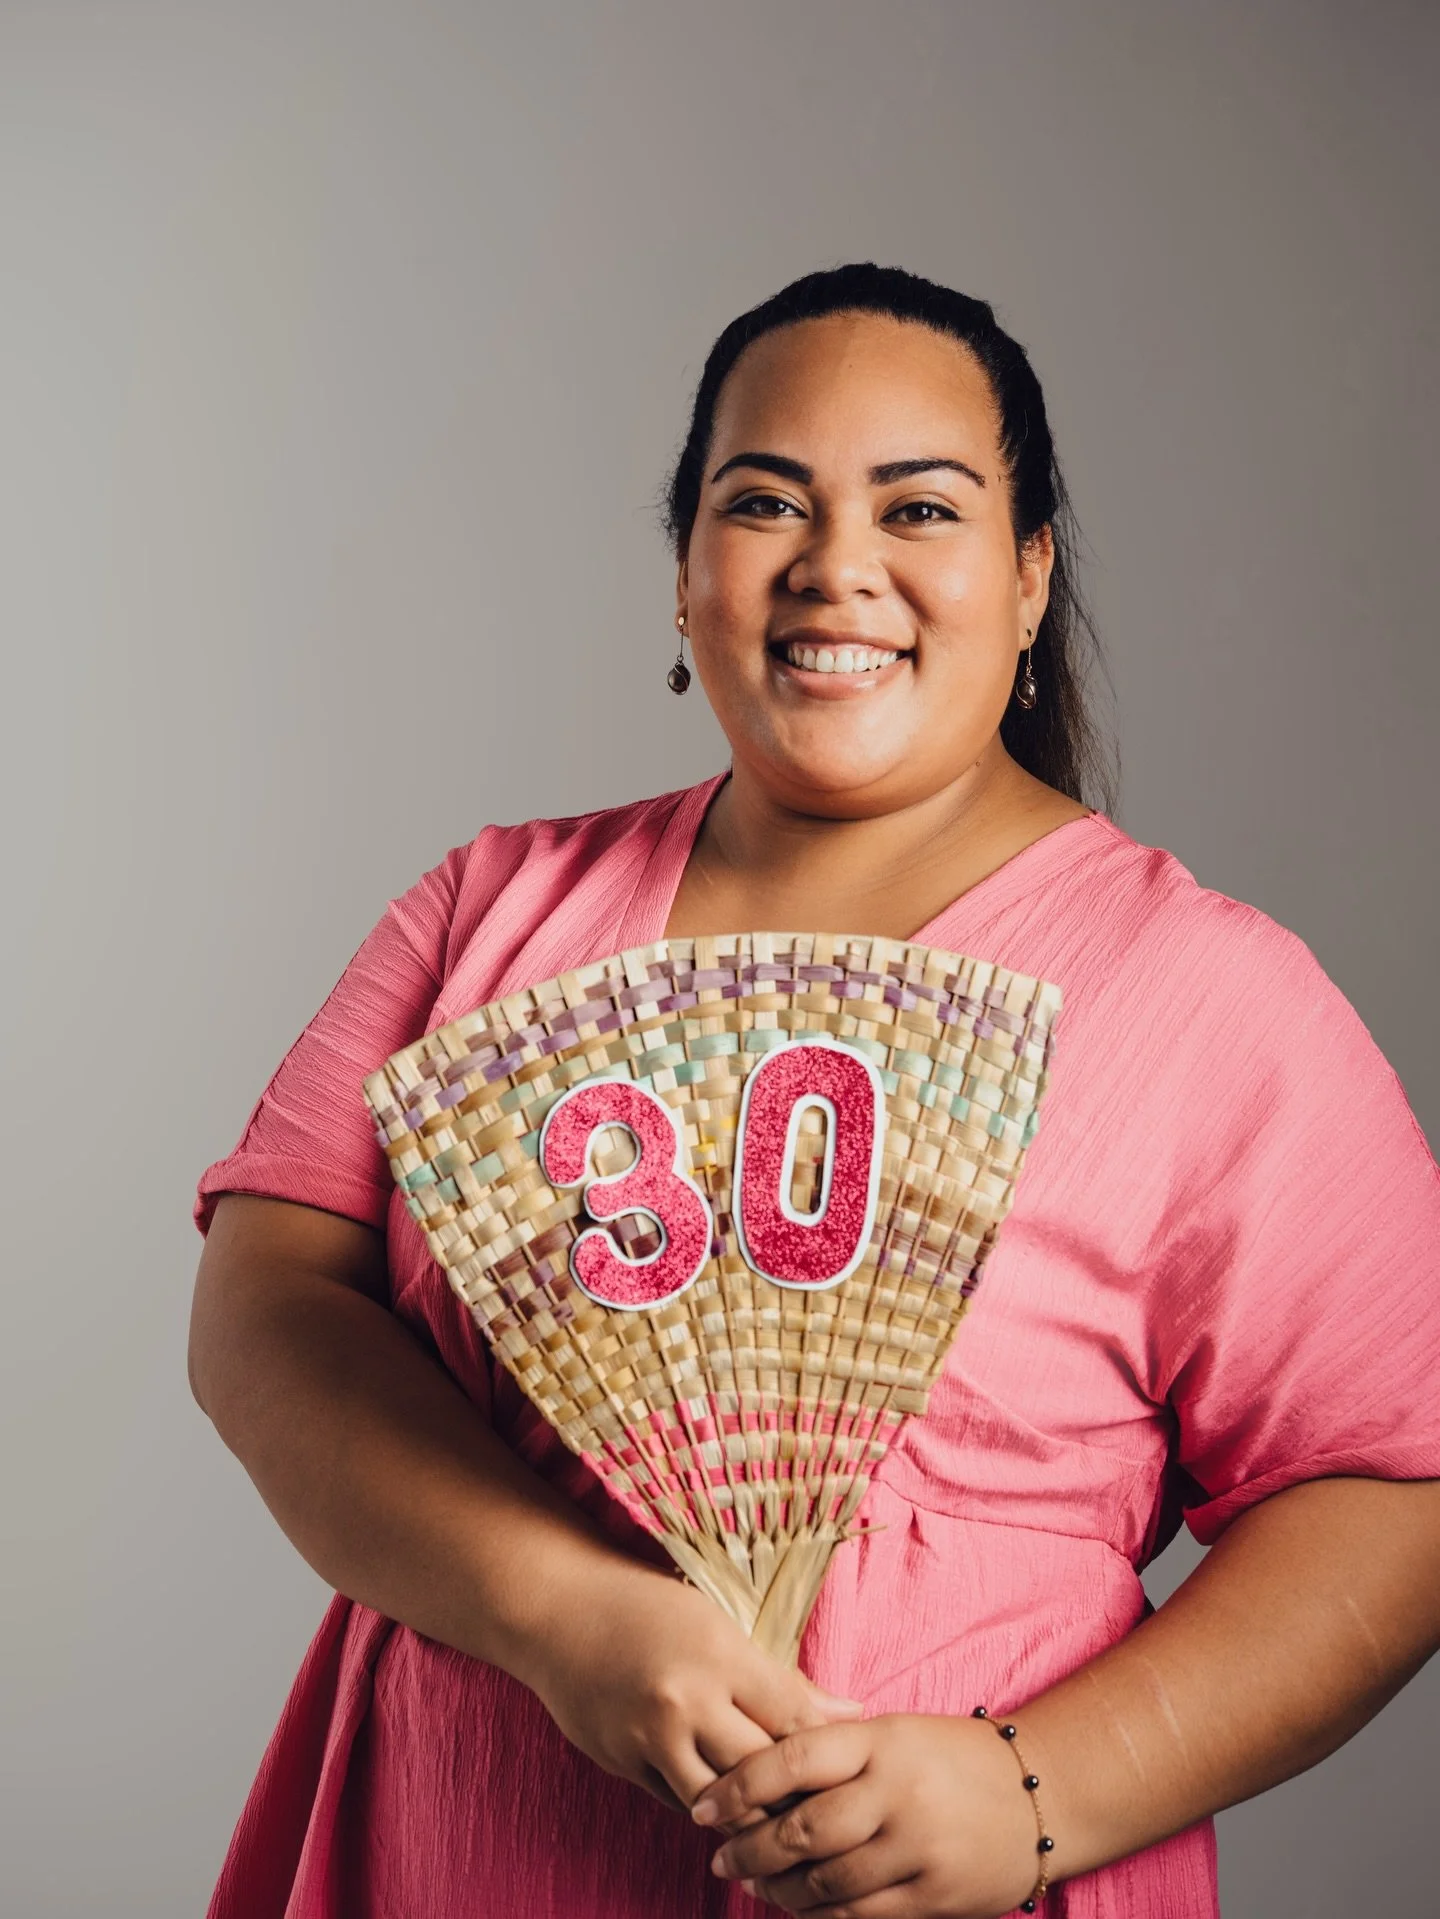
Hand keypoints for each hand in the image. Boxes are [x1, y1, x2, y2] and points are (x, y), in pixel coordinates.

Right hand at [517, 1554, 863, 1812]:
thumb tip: (846, 1712)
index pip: (792, 1719)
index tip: (848, 1762)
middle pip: (761, 1770)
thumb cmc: (646, 1606)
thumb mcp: (717, 1625)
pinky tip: (726, 1799)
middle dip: (794, 1790)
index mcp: (718, 1655)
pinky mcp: (621, 1762)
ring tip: (775, 1809)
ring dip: (749, 1809)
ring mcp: (647, 1737)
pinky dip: (706, 1803)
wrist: (558, 1611)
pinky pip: (677, 1800)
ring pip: (719, 1801)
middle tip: (821, 1799)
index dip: (827, 1747)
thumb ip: (778, 1678)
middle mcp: (684, 1701)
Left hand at [693, 1714, 1039, 1916]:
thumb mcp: (897, 1733)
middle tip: (719, 1856)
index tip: (702, 1806)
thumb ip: (836, 1748)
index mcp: (880, 1741)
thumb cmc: (955, 1757)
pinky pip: (859, 1913)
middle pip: (800, 1829)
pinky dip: (820, 1913)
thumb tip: (758, 1771)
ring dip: (778, 1888)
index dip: (738, 1786)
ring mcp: (916, 1848)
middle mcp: (895, 1793)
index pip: (792, 1758)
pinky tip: (799, 1907)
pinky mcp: (933, 1896)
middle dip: (749, 1848)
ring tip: (753, 1883)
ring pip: (825, 1880)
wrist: (1043, 1794)